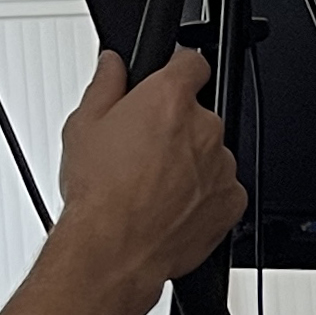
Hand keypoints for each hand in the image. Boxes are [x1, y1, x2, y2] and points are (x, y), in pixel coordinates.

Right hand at [56, 50, 247, 294]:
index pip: (192, 63)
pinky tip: (169, 207)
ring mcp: (222, 164)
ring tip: (151, 186)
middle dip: (176, 127)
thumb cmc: (98, 194)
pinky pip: (221, 188)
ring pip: (209, 153)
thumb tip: (113, 63)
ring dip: (190, 163)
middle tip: (142, 151)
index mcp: (170, 100)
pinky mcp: (232, 198)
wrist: (114, 251)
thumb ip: (105, 84)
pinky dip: (203, 195)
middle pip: (198, 115)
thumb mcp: (83, 126)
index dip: (178, 70)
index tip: (168, 80)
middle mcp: (204, 127)